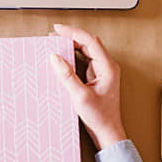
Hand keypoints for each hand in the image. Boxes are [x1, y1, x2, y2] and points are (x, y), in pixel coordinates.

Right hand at [49, 24, 126, 149]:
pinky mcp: (97, 77)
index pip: (90, 41)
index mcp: (107, 67)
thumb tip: (55, 58)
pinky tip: (63, 58)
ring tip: (56, 43)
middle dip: (71, 36)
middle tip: (54, 35)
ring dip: (72, 45)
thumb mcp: (80, 96)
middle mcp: (107, 66)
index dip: (73, 32)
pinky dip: (73, 56)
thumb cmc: (100, 117)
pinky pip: (85, 60)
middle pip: (88, 43)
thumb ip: (67, 76)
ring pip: (87, 50)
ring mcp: (102, 71)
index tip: (58, 29)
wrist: (108, 132)